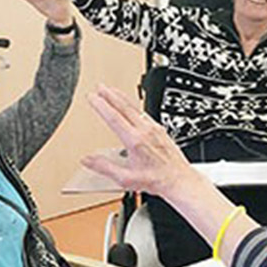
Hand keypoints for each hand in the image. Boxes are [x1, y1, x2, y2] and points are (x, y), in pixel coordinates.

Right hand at [82, 85, 196, 199]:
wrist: (178, 180)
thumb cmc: (156, 180)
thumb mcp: (125, 179)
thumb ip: (104, 167)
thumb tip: (87, 160)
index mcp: (135, 141)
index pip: (113, 118)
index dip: (100, 105)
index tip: (92, 97)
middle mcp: (145, 131)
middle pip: (124, 107)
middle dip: (110, 95)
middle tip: (100, 86)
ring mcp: (155, 129)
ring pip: (135, 108)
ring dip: (122, 97)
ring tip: (112, 90)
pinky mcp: (161, 130)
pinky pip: (144, 114)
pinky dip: (134, 106)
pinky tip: (132, 107)